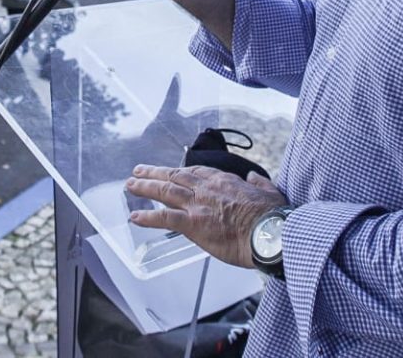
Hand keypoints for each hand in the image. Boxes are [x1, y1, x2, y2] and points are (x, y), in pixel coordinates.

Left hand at [126, 164, 286, 267]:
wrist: (269, 232)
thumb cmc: (272, 216)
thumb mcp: (269, 191)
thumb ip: (258, 184)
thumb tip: (253, 179)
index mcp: (224, 181)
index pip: (197, 172)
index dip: (180, 171)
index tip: (171, 171)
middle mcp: (207, 189)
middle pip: (175, 176)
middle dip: (155, 173)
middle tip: (138, 172)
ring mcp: (198, 205)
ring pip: (165, 191)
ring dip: (145, 188)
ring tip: (130, 186)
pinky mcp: (193, 224)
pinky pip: (164, 218)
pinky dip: (148, 217)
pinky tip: (135, 217)